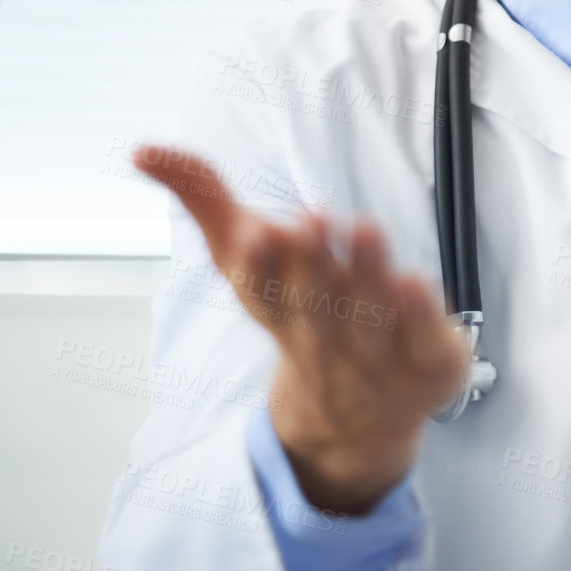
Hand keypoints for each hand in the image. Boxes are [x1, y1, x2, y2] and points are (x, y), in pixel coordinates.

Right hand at [133, 144, 469, 513]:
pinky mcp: (431, 365)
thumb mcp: (249, 258)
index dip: (261, 266)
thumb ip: (204, 198)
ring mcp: (381, 356)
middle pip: (317, 302)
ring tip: (364, 228)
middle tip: (310, 219)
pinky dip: (422, 318)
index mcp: (280, 308)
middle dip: (312, 264)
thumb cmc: (303, 311)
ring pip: (373, 317)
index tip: (258, 233)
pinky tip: (417, 282)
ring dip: (367, 275)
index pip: (262, 290)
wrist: (359, 418)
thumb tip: (140, 152)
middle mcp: (327, 335)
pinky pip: (426, 344)